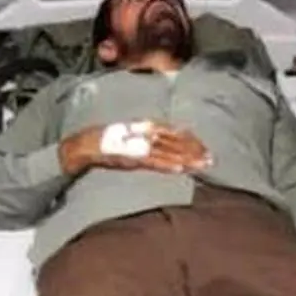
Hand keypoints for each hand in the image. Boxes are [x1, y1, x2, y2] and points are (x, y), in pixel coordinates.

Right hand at [58, 121, 211, 175]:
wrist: (84, 145)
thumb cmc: (108, 142)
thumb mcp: (132, 136)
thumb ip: (149, 139)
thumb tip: (169, 149)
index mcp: (145, 127)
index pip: (174, 133)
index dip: (191, 140)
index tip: (205, 148)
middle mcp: (144, 133)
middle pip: (174, 142)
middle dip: (193, 151)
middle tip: (211, 159)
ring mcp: (137, 146)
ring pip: (166, 152)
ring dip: (185, 159)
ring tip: (201, 164)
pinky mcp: (129, 158)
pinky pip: (150, 162)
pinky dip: (164, 165)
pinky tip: (178, 169)